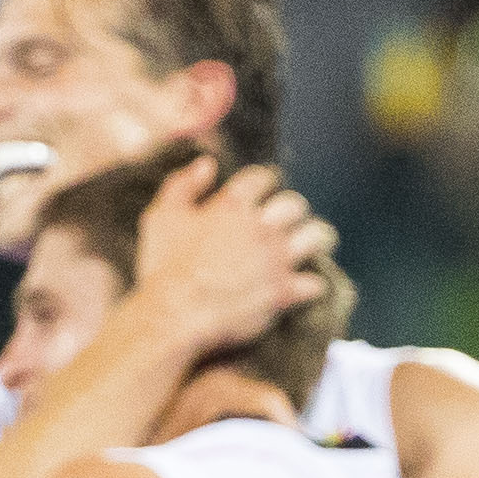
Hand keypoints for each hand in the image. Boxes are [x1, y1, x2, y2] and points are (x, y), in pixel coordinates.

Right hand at [133, 156, 337, 357]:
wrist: (175, 312)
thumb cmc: (163, 264)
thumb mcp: (161, 215)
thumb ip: (184, 184)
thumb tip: (207, 164)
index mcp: (233, 204)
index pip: (263, 178)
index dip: (266, 180)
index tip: (267, 185)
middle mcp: (261, 227)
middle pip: (295, 205)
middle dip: (294, 209)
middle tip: (291, 217)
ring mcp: (276, 260)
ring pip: (316, 238)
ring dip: (316, 238)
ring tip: (314, 242)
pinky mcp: (284, 293)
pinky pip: (315, 283)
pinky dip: (314, 284)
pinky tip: (309, 285)